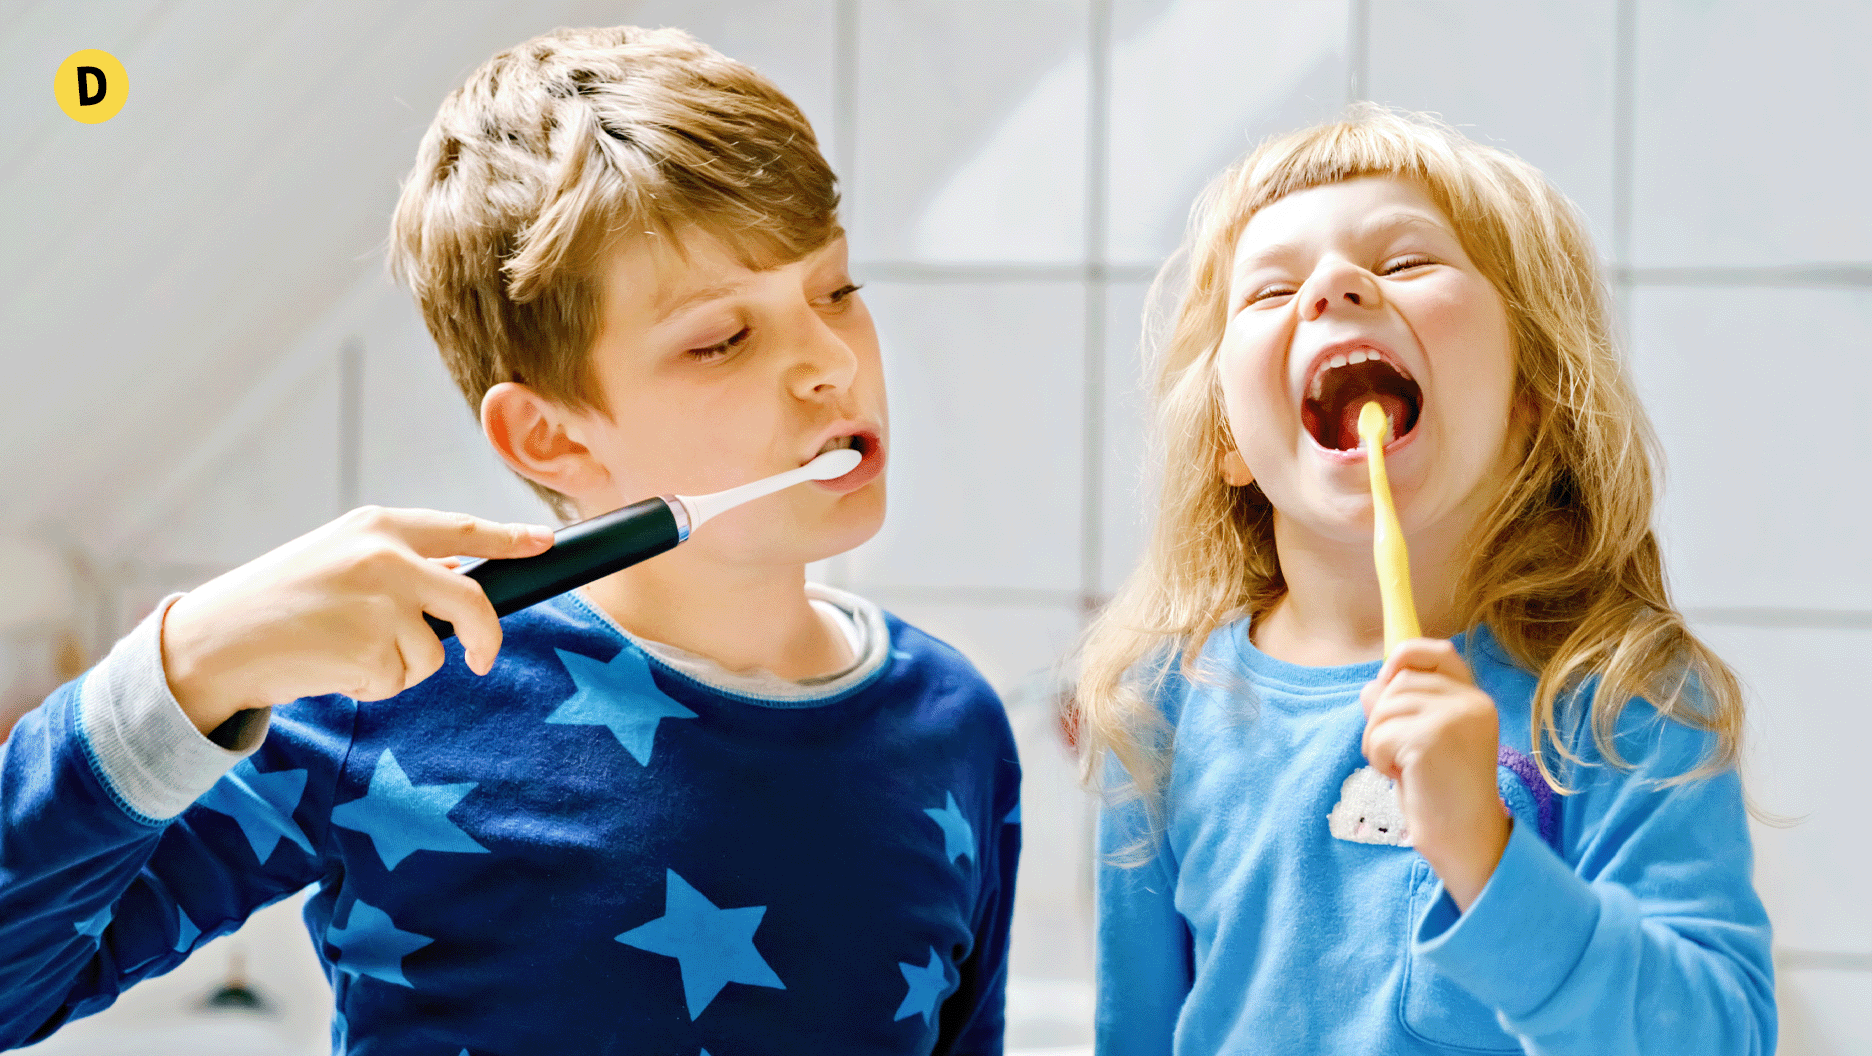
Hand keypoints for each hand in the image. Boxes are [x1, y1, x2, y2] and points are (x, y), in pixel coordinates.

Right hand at [161, 507, 553, 735]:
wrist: (213, 643)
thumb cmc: (277, 602)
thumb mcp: (338, 559)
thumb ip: (398, 564)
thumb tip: (461, 581)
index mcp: (377, 526)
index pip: (462, 530)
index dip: (509, 538)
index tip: (542, 542)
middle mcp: (385, 558)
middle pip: (473, 600)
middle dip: (486, 635)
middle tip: (484, 657)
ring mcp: (380, 605)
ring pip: (433, 652)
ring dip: (399, 666)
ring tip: (344, 651)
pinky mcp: (370, 650)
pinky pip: (399, 680)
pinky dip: (374, 685)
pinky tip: (332, 668)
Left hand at [1359, 638, 1509, 910]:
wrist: (1465, 841)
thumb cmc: (1441, 796)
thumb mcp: (1421, 744)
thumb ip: (1402, 710)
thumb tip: (1370, 686)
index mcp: (1475, 702)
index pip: (1439, 653)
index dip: (1406, 655)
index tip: (1386, 676)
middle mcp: (1471, 703)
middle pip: (1397, 683)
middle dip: (1383, 719)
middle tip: (1402, 757)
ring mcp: (1454, 718)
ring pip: (1382, 707)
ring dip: (1378, 743)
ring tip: (1405, 770)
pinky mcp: (1431, 738)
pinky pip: (1378, 734)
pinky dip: (1378, 759)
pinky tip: (1403, 778)